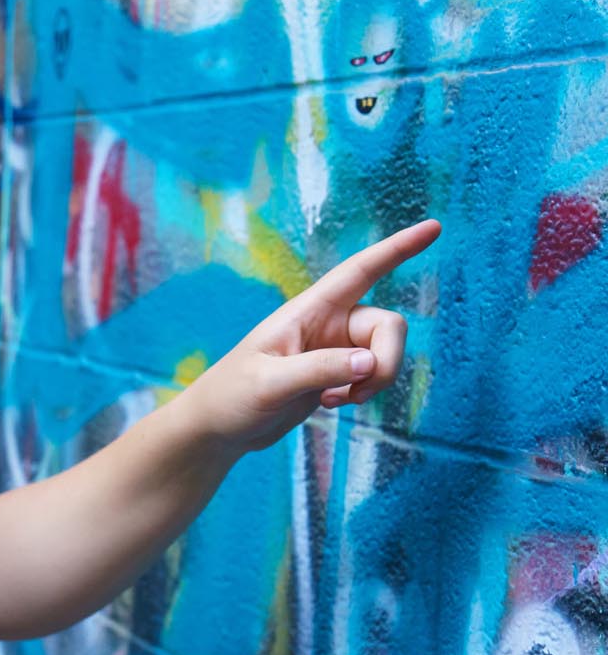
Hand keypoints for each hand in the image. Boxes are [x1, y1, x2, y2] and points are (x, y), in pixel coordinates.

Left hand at [183, 219, 440, 453]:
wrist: (219, 428)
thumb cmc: (231, 397)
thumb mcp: (270, 383)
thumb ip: (318, 370)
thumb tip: (368, 363)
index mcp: (308, 310)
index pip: (361, 271)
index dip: (398, 249)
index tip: (435, 227)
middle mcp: (327, 323)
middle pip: (389, 326)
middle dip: (386, 362)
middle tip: (356, 393)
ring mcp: (334, 349)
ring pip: (385, 355)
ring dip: (372, 383)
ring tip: (332, 401)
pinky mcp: (335, 374)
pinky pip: (372, 377)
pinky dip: (361, 394)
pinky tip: (328, 404)